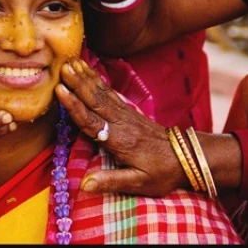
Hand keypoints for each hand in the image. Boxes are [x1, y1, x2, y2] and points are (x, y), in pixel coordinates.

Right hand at [55, 58, 185, 196]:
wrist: (186, 157)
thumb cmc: (161, 172)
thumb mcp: (139, 183)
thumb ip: (111, 181)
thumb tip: (84, 185)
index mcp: (119, 140)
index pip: (92, 121)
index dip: (75, 106)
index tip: (61, 90)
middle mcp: (121, 122)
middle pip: (95, 100)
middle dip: (77, 83)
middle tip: (62, 67)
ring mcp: (125, 114)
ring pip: (102, 92)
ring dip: (85, 77)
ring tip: (71, 62)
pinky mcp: (128, 110)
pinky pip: (109, 92)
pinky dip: (97, 79)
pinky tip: (88, 70)